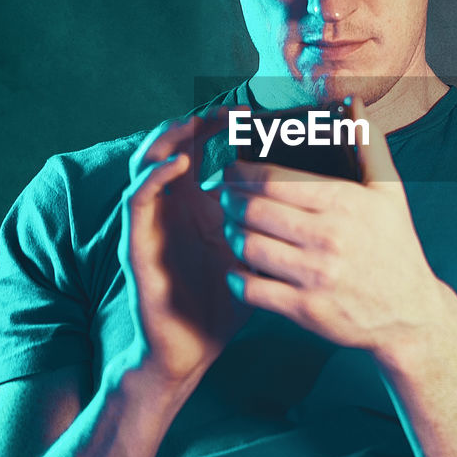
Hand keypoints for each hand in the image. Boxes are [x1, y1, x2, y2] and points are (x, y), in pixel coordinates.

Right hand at [120, 111, 250, 383]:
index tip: (251, 112)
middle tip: (226, 109)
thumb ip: (274, 220)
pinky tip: (180, 165)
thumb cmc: (227, 299)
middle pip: (173, 145)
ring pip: (148, 163)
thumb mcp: (257, 250)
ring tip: (195, 122)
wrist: (192, 347)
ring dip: (170, 138)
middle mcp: (171, 205)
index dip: (220, 125)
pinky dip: (155, 177)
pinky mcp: (137, 244)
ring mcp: (151, 223)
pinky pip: (137, 201)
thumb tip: (320, 193)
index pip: (202, 148)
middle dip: (197, 121)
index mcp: (198, 202)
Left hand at [213, 98, 454, 361]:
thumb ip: (371, 146)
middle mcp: (328, 237)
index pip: (273, 179)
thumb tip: (355, 107)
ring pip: (248, 246)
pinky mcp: (307, 310)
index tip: (231, 170)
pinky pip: (253, 288)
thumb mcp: (391, 193)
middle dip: (230, 200)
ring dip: (231, 234)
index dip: (241, 172)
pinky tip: (238, 268)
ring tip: (231, 228)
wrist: (411, 313)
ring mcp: (316, 275)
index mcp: (343, 202)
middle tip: (225, 197)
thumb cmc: (396, 246)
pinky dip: (238, 276)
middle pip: (253, 210)